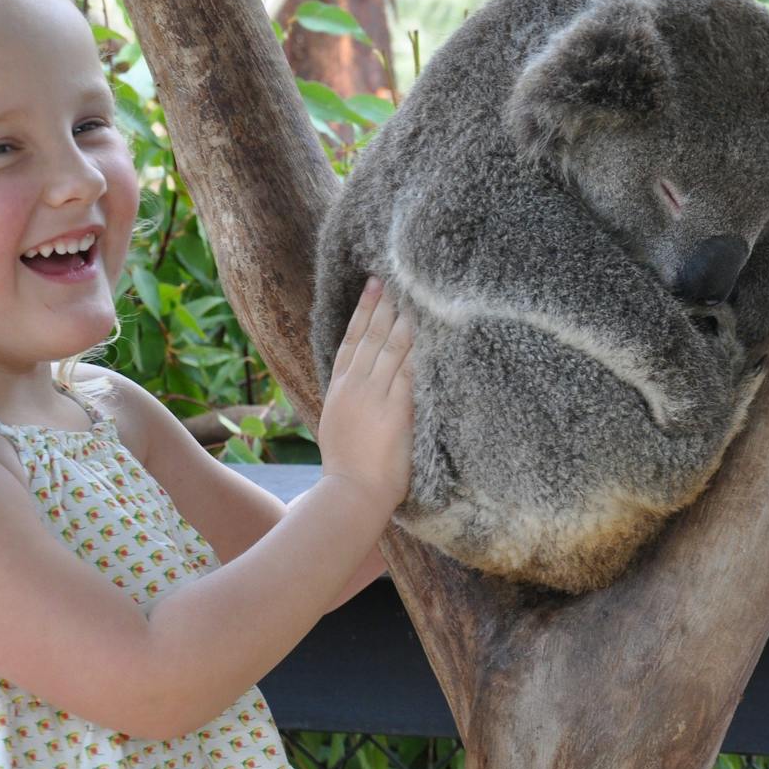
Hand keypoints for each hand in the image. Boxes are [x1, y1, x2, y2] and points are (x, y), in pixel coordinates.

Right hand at [318, 277, 414, 519]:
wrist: (351, 493)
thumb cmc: (348, 470)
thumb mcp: (339, 427)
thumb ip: (351, 402)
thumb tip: (360, 387)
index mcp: (339, 390)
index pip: (351, 341)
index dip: (363, 311)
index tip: (372, 286)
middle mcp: (355, 387)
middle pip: (372, 335)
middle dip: (384, 304)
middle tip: (395, 275)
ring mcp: (374, 395)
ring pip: (391, 346)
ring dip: (404, 318)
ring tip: (416, 292)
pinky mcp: (396, 408)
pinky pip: (411, 370)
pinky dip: (419, 349)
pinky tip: (429, 330)